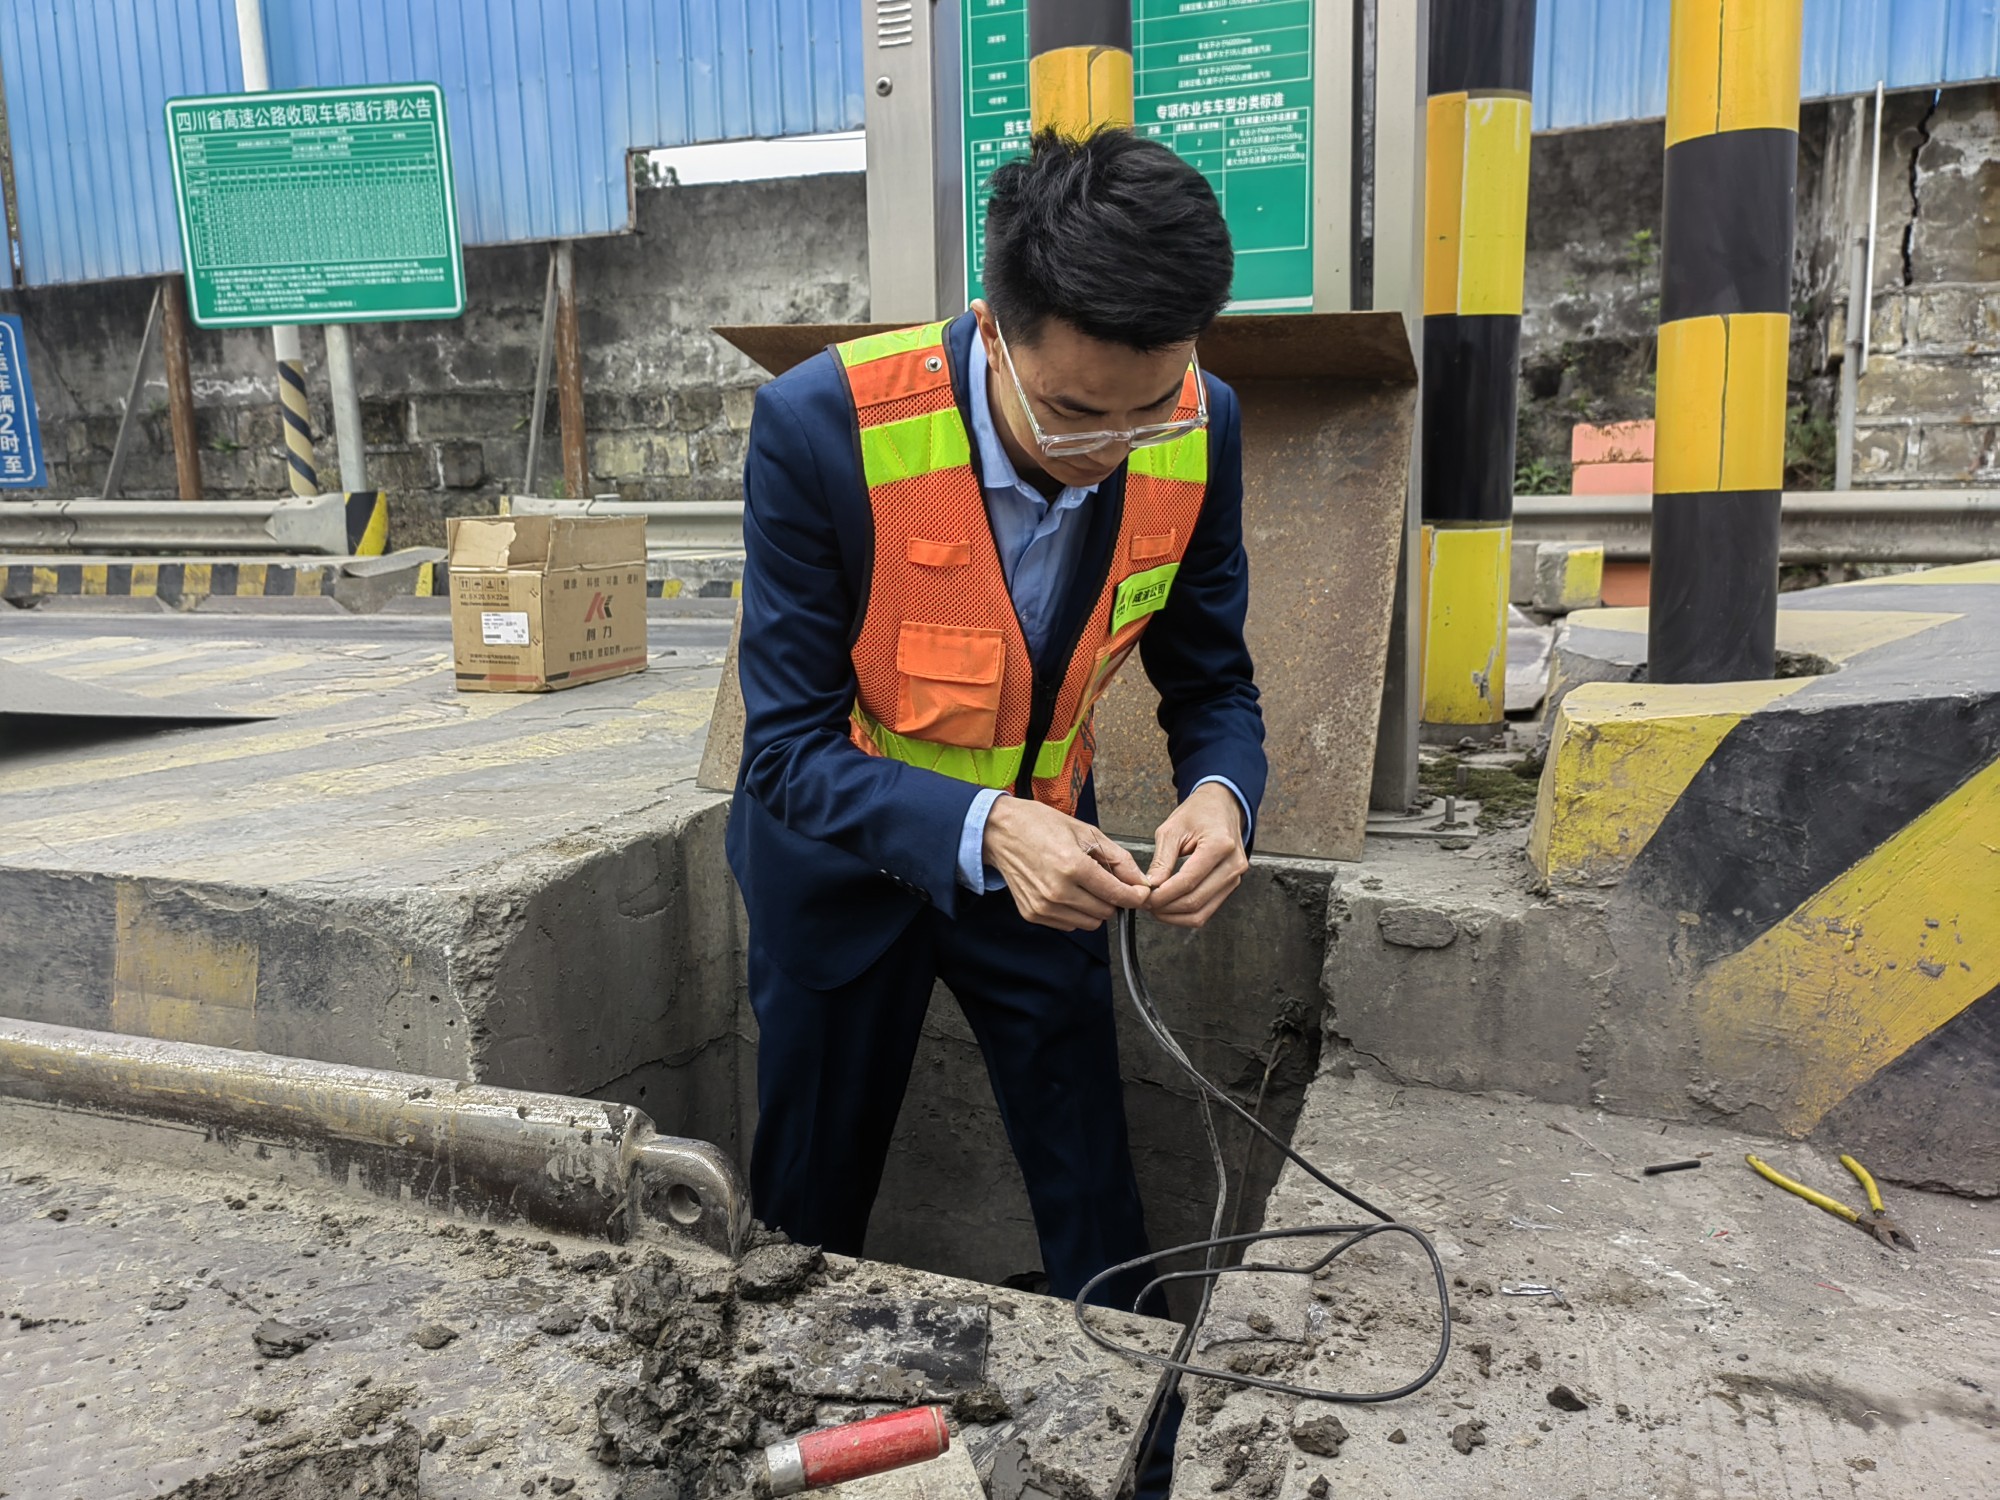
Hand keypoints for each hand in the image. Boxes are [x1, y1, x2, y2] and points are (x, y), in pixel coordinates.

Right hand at [982, 795, 1152, 931]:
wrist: (1001, 832)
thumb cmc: (1040, 826)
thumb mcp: (1086, 832)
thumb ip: (1118, 859)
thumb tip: (1140, 881)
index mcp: (1073, 866)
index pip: (1117, 895)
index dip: (1135, 896)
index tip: (1140, 892)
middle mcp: (1057, 891)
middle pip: (1105, 912)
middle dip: (1113, 899)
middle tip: (1106, 880)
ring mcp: (1043, 906)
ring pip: (1089, 923)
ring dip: (1095, 908)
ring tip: (1084, 884)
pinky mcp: (1033, 914)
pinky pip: (1069, 924)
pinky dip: (1075, 912)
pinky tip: (1067, 891)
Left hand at [1143, 783, 1248, 929]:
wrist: (1222, 806)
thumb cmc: (1198, 813)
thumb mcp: (1173, 829)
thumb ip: (1161, 860)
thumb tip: (1151, 886)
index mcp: (1219, 845)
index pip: (1187, 881)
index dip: (1163, 895)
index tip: (1145, 898)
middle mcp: (1233, 865)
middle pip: (1195, 900)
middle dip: (1166, 907)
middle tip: (1146, 904)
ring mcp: (1235, 877)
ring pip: (1202, 912)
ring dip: (1175, 916)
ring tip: (1156, 907)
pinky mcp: (1231, 885)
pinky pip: (1208, 909)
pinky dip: (1186, 914)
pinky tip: (1170, 906)